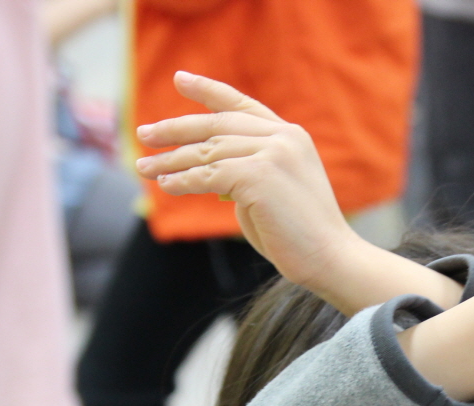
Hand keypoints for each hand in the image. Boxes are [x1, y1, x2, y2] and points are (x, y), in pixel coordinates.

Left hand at [134, 73, 360, 293]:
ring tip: (143, 167)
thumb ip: (245, 171)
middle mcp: (283, 137)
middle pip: (217, 125)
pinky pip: (209, 176)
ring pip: (208, 151)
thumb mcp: (272, 190)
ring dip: (171, 160)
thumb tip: (207, 171)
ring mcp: (273, 154)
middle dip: (176, 128)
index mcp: (290, 135)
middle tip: (145, 133)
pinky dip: (183, 181)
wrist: (330, 258)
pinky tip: (165, 186)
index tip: (180, 79)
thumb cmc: (299, 235)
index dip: (208, 90)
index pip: (241, 105)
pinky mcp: (260, 176)